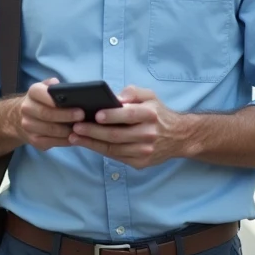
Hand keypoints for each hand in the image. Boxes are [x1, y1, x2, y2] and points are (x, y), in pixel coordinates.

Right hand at [15, 78, 84, 151]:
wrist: (21, 117)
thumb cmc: (42, 101)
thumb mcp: (46, 89)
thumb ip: (54, 86)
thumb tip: (62, 87)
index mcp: (32, 93)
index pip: (39, 93)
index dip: (52, 98)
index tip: (69, 101)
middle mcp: (27, 109)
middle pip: (46, 114)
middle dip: (66, 115)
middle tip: (81, 115)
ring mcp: (28, 126)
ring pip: (50, 130)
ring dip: (67, 130)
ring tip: (81, 128)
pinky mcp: (33, 140)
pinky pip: (51, 142)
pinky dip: (64, 140)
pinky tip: (74, 137)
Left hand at [67, 86, 192, 168]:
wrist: (178, 137)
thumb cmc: (157, 113)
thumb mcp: (150, 96)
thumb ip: (133, 92)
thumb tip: (117, 97)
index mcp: (150, 114)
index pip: (128, 115)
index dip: (111, 116)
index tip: (95, 115)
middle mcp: (148, 134)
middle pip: (116, 135)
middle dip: (93, 132)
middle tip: (75, 127)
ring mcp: (145, 151)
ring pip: (113, 149)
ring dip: (92, 143)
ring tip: (75, 136)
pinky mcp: (140, 163)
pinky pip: (116, 157)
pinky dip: (100, 151)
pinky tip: (87, 144)